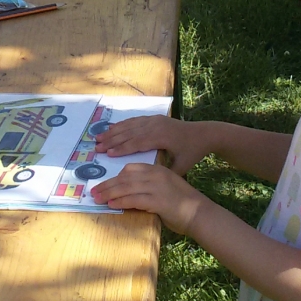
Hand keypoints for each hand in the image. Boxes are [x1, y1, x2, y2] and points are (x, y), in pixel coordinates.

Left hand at [91, 163, 207, 232]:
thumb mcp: (165, 188)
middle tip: (94, 191)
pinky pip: (134, 199)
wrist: (199, 213)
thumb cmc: (183, 204)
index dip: (115, 176)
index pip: (131, 168)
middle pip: (125, 177)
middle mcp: (156, 175)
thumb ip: (149, 187)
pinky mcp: (157, 200)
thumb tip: (129, 193)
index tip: (105, 184)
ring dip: (109, 193)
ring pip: (126, 187)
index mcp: (158, 170)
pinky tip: (112, 204)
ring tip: (98, 198)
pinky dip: (121, 201)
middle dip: (107, 185)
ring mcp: (157, 187)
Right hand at [94, 115, 209, 174]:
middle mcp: (156, 126)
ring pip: (130, 125)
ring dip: (113, 132)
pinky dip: (122, 125)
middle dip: (112, 140)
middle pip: (130, 132)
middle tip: (97, 147)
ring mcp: (154, 120)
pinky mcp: (154, 118)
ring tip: (99, 138)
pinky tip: (112, 128)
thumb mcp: (183, 166)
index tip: (109, 153)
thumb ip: (167, 173)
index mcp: (162, 137)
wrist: (203, 133)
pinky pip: (135, 120)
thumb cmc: (192, 152)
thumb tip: (151, 182)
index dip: (123, 148)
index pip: (138, 142)